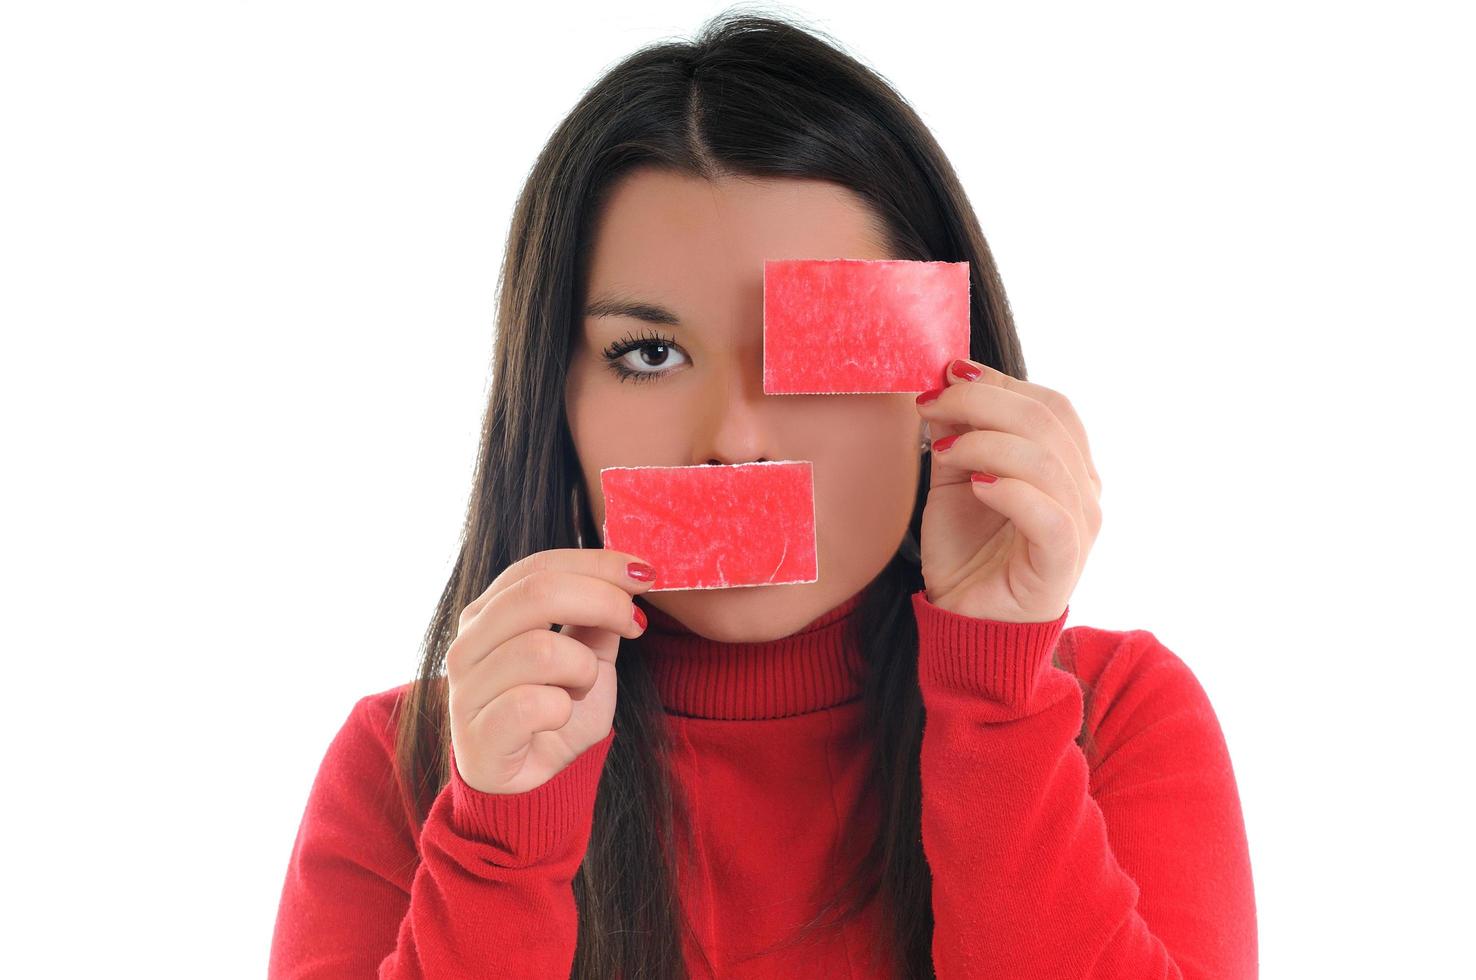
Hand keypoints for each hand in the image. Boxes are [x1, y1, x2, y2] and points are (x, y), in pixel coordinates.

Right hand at [447, 548, 656, 794]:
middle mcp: (469, 643)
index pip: (539, 566)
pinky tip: (561, 716)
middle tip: (636, 625)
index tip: (645, 574)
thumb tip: (629, 577)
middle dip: (603, 601)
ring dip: (584, 668)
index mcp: (490, 612)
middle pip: (538, 593)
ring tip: (584, 686)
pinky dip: (564, 709)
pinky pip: (533, 705)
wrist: (530, 784)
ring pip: (541, 649)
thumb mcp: (588, 657)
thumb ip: (598, 619)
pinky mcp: (477, 735)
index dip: (596, 563)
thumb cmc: (554, 712)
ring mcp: (466, 689)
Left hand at [914, 359, 1102, 623]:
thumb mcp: (956, 478)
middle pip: (1047, 420)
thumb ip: (960, 433)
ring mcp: (1079, 526)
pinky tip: (976, 485)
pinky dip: (1010, 490)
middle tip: (932, 405)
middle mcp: (1083, 490)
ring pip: (1045, 460)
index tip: (946, 374)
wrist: (965, 621)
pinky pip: (1049, 515)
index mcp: (1066, 464)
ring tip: (942, 450)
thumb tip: (949, 382)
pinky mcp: (1063, 563)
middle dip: (982, 401)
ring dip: (985, 442)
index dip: (998, 381)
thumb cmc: (966, 551)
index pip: (1047, 404)